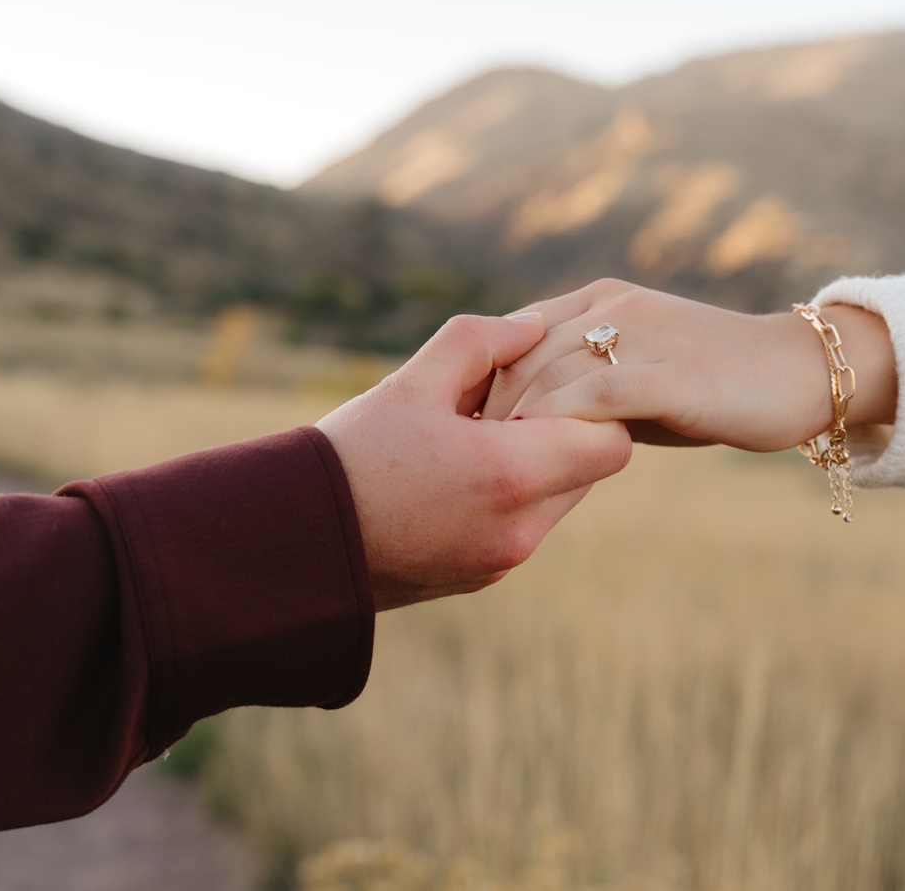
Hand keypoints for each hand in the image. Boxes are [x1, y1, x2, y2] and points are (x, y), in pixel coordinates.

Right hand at [317, 313, 631, 611]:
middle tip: (503, 403)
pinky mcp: (482, 577)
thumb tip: (532, 327)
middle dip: (561, 431)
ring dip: (535, 465)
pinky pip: (524, 527)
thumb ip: (480, 341)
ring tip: (471, 437)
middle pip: (589, 471)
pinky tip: (453, 474)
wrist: (292, 544)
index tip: (547, 384)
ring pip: (558, 500)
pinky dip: (508, 497)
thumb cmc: (350, 456)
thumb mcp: (411, 382)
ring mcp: (504, 561)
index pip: (611, 443)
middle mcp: (520, 530)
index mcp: (511, 477)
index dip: (592, 407)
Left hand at [480, 280, 896, 451]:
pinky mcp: (667, 372)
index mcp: (602, 300)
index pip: (515, 332)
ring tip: (488, 467)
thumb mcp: (641, 378)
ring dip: (511, 423)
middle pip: (520, 353)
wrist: (802, 373)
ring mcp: (642, 335)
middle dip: (484, 407)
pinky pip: (592, 398)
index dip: (481, 381)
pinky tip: (539, 459)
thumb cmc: (718, 386)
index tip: (459, 430)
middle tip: (461, 458)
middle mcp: (614, 307)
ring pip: (549, 374)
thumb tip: (529, 430)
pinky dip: (557, 427)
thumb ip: (590, 389)